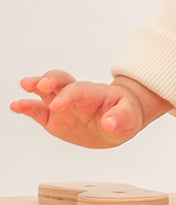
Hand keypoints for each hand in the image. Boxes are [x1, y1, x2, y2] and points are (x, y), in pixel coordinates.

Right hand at [12, 70, 170, 147]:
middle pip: (60, 81)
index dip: (67, 97)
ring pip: (45, 92)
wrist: (120, 118)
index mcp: (93, 93)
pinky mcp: (54, 118)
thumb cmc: (125, 112)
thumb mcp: (130, 116)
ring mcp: (63, 105)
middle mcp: (75, 95)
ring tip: (25, 86)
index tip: (58, 106)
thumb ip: (121, 118)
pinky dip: (27, 108)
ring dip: (34, 87)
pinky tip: (16, 106)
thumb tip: (109, 123)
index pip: (78, 91)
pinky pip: (39, 112)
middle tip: (40, 85)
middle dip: (49, 81)